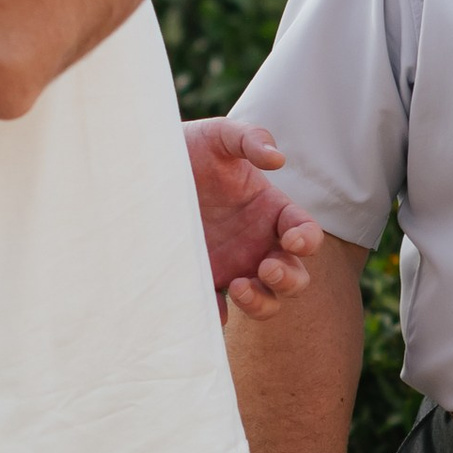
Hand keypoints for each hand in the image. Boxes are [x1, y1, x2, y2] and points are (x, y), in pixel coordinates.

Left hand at [185, 118, 322, 322]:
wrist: (145, 170)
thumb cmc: (190, 149)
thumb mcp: (219, 137)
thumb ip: (249, 140)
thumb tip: (278, 159)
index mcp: (271, 211)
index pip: (305, 232)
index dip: (308, 240)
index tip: (291, 240)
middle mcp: (258, 243)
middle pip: (294, 276)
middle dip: (288, 280)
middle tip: (265, 269)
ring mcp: (233, 265)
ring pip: (265, 300)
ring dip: (261, 303)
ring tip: (238, 287)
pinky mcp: (204, 278)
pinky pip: (219, 309)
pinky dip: (219, 315)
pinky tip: (208, 307)